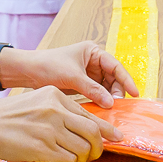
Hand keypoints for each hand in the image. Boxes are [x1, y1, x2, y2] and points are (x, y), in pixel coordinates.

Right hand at [0, 87, 113, 161]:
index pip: (90, 114)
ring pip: (83, 149)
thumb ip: (59, 111)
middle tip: (94, 156)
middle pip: (93, 131)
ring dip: (82, 160)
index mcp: (57, 96)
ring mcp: (50, 129)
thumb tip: (83, 128)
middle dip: (98, 147)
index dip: (106, 128)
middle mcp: (56, 110)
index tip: (116, 136)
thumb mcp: (37, 102)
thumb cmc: (9, 116)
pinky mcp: (42, 147)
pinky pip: (68, 161)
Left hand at [2, 40, 139, 105]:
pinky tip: (102, 110)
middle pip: (112, 77)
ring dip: (109, 97)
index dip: (126, 80)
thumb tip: (111, 102)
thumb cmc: (48, 66)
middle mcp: (93, 61)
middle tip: (118, 105)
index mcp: (93, 52)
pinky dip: (100, 101)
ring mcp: (87, 74)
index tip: (134, 93)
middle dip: (116, 91)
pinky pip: (96, 93)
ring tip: (112, 109)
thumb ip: (92, 89)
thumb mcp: (72, 76)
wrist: (28, 72)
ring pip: (105, 87)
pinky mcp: (81, 85)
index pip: (115, 66)